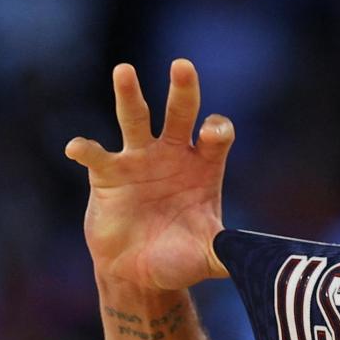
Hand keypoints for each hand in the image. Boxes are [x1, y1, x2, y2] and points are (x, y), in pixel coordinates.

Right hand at [65, 60, 233, 290]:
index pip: (216, 136)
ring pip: (135, 120)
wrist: (139, 273)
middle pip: (180, 114)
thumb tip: (262, 261)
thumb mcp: (210, 256)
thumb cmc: (180, 258)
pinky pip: (96, 155)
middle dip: (183, 90)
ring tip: (124, 70)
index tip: (212, 134)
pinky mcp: (107, 175)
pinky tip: (77, 147)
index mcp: (204, 167)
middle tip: (182, 65)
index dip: (216, 130)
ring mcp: (139, 160)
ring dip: (129, 95)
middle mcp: (173, 155)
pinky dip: (86, 149)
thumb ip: (232, 252)